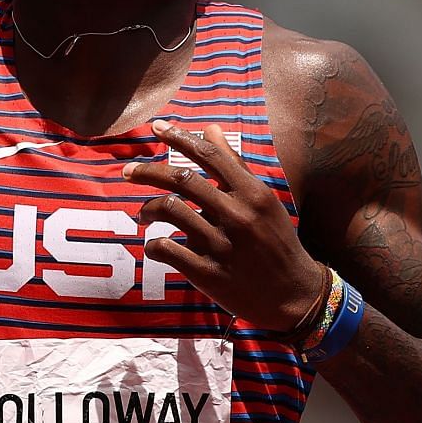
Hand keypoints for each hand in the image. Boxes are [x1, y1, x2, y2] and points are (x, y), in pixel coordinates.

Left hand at [122, 121, 327, 330]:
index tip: (157, 127)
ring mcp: (221, 245)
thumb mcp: (263, 201)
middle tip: (128, 172)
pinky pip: (166, 248)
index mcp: (252, 194)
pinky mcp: (207, 272)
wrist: (293, 295)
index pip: (210, 156)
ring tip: (144, 215)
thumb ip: (236, 166)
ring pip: (170, 210)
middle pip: (182, 179)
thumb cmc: (276, 243)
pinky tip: (155, 245)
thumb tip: (211, 129)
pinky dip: (153, 244)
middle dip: (148, 171)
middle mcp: (237, 215)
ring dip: (148, 209)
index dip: (179, 137)